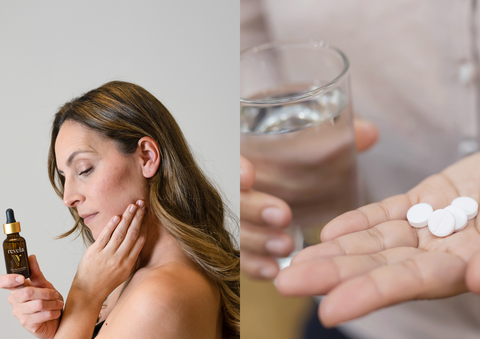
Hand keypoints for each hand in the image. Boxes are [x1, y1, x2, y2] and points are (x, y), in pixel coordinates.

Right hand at [0, 255, 63, 338]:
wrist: (56, 320)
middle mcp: (15, 302)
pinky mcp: (28, 324)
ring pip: (38, 304)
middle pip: (27, 293)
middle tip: (55, 294)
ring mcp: (20, 314)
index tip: (21, 278)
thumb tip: (31, 257)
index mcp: (17, 290)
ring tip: (58, 303)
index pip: (4, 283)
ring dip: (53, 303)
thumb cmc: (49, 302)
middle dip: (46, 292)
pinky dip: (54, 312)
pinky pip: (43, 315)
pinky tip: (55, 312)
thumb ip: (36, 273)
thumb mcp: (44, 285)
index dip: (10, 280)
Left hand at [72, 200, 146, 303]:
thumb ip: (131, 257)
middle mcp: (120, 259)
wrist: (88, 292)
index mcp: (129, 263)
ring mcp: (107, 255)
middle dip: (138, 217)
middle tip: (141, 204)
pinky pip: (105, 237)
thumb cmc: (107, 281)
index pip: (140, 240)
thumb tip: (138, 240)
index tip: (146, 214)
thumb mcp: (124, 272)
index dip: (144, 225)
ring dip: (127, 218)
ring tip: (132, 206)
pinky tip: (117, 217)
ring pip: (120, 233)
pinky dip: (111, 226)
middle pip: (132, 234)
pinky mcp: (94, 253)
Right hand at [240, 118, 377, 279]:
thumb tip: (369, 133)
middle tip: (283, 216)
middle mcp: (236, 184)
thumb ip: (338, 137)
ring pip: (233, 230)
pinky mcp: (241, 242)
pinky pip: (240, 256)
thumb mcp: (317, 145)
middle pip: (230, 198)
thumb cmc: (299, 158)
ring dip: (256, 240)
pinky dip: (252, 264)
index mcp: (246, 152)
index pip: (228, 156)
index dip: (233, 166)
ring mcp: (235, 215)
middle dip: (252, 208)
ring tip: (286, 246)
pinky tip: (271, 269)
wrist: (289, 189)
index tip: (249, 174)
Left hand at [276, 152, 479, 326]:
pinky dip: (360, 220)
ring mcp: (435, 225)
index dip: (370, 295)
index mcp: (466, 268)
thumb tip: (477, 281)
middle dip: (332, 275)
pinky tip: (328, 231)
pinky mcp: (431, 198)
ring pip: (376, 240)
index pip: (409, 284)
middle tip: (285, 284)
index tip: (328, 311)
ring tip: (294, 260)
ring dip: (334, 249)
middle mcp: (444, 253)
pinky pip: (390, 212)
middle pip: (379, 265)